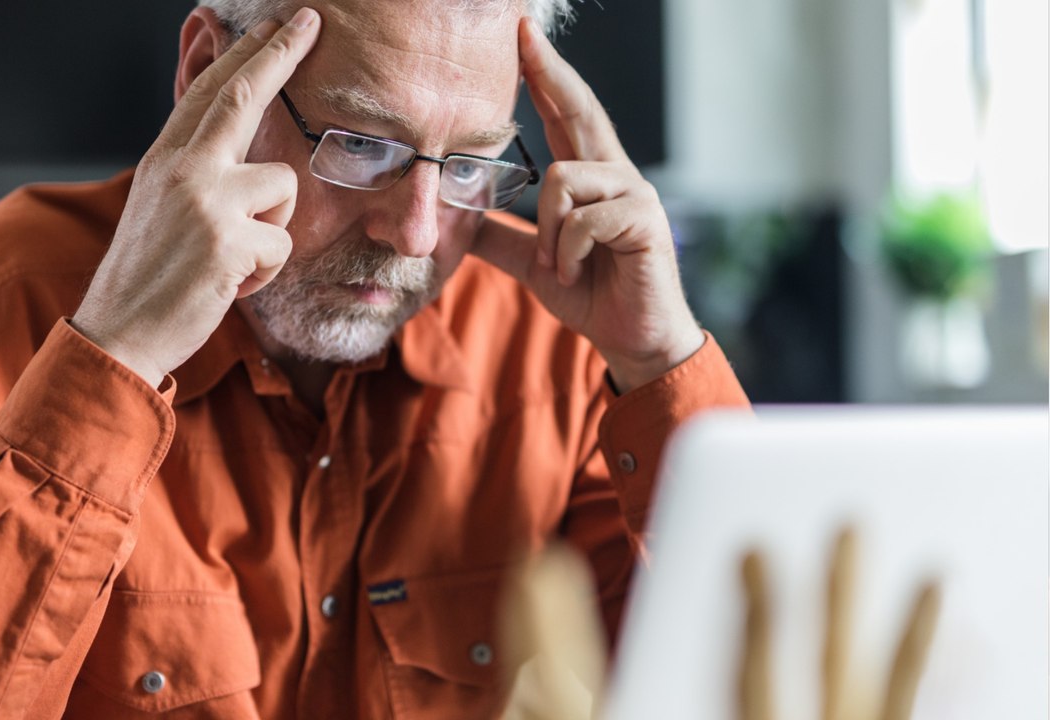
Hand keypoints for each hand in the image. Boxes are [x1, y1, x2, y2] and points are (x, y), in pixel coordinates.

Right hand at [72, 9, 320, 386]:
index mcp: (165, 160)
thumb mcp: (160, 210)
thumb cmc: (148, 280)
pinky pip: (282, 245)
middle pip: (243, 96)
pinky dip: (265, 274)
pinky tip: (230, 285)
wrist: (118, 334)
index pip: (209, 92)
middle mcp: (182, 168)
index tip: (275, 26)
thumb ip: (195, 175)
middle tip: (312, 20)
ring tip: (233, 260)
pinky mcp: (227, 240)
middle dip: (280, 54)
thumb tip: (233, 150)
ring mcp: (205, 200)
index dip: (246, 56)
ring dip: (272, 230)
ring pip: (283, 185)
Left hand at [470, 17, 704, 392]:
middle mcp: (616, 174)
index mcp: (590, 179)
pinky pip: (583, 219)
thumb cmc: (593, 296)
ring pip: (564, 178)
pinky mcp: (645, 219)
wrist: (631, 341)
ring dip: (547, 231)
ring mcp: (634, 193)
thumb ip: (502, 236)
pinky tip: (575, 274)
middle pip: (580, 109)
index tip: (523, 37)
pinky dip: (566, 252)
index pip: (564, 114)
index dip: (545, 75)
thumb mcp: (535, 262)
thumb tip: (459, 219)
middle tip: (523, 33)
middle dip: (550, 72)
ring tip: (557, 265)